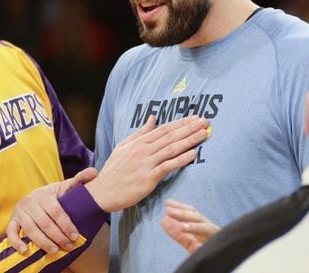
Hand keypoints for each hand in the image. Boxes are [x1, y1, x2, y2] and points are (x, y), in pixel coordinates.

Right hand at [6, 167, 97, 253]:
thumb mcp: (64, 187)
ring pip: (30, 229)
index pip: (56, 211)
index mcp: (43, 193)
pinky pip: (11, 232)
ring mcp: (20, 211)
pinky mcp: (12, 221)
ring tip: (54, 251)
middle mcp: (30, 201)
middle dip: (57, 236)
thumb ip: (79, 180)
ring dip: (42, 242)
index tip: (75, 236)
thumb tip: (94, 172)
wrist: (33, 198)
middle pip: (44, 222)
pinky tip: (25, 250)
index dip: (66, 225)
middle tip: (68, 246)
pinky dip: (16, 242)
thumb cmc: (52, 196)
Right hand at [85, 115, 208, 211]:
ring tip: (203, 134)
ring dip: (189, 140)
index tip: (194, 117)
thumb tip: (152, 117)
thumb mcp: (124, 146)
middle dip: (189, 128)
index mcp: (139, 142)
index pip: (164, 129)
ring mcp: (146, 163)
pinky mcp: (148, 178)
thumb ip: (140, 132)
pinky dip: (181, 159)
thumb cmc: (114, 170)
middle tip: (204, 121)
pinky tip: (193, 154)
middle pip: (170, 136)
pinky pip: (168, 166)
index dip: (180, 123)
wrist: (103, 191)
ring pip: (171, 149)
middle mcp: (143, 150)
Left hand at [161, 199, 219, 252]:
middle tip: (168, 210)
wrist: (218, 269)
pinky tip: (196, 245)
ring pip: (207, 229)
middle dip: (183, 214)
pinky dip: (204, 246)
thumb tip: (164, 220)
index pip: (192, 213)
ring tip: (182, 226)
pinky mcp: (218, 251)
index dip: (180, 207)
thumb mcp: (189, 243)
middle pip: (198, 218)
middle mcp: (211, 231)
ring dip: (194, 227)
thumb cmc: (204, 254)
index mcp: (204, 227)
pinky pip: (211, 248)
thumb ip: (178, 234)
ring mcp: (217, 241)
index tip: (167, 203)